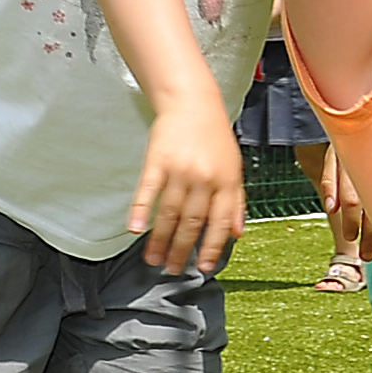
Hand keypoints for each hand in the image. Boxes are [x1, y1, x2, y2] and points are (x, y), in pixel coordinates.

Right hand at [131, 103, 249, 275]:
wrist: (193, 103)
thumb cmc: (215, 138)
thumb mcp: (234, 168)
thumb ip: (236, 202)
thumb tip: (237, 234)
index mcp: (227, 182)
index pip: (220, 222)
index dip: (212, 247)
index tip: (204, 267)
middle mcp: (205, 178)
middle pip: (192, 222)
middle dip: (182, 250)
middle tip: (172, 269)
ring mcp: (180, 169)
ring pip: (169, 212)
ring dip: (160, 239)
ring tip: (152, 259)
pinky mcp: (157, 160)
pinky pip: (147, 190)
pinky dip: (140, 210)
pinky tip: (134, 228)